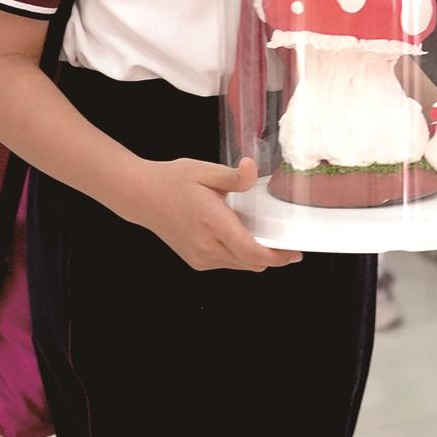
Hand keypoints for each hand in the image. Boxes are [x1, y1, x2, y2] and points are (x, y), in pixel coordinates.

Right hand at [124, 157, 302, 271]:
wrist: (141, 196)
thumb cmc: (172, 180)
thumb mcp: (205, 171)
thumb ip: (233, 176)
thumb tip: (252, 170)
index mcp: (213, 223)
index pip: (253, 252)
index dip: (278, 257)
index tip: (295, 252)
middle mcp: (207, 246)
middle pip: (250, 264)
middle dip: (272, 258)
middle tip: (286, 244)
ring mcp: (200, 257)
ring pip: (239, 266)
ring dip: (254, 257)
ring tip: (262, 237)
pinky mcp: (195, 260)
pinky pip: (226, 264)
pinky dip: (238, 256)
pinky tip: (238, 236)